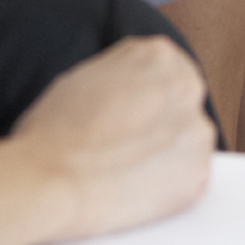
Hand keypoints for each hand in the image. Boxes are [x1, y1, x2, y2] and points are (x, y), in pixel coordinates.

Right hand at [9, 35, 217, 241]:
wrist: (45, 183)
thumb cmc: (51, 134)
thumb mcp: (86, 76)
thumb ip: (125, 72)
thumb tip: (138, 83)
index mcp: (160, 56)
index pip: (168, 70)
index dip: (144, 96)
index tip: (130, 114)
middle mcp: (188, 87)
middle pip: (183, 105)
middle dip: (160, 123)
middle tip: (125, 145)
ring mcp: (198, 132)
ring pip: (189, 143)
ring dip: (166, 154)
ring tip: (123, 168)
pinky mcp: (199, 174)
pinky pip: (188, 179)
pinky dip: (167, 187)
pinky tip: (133, 188)